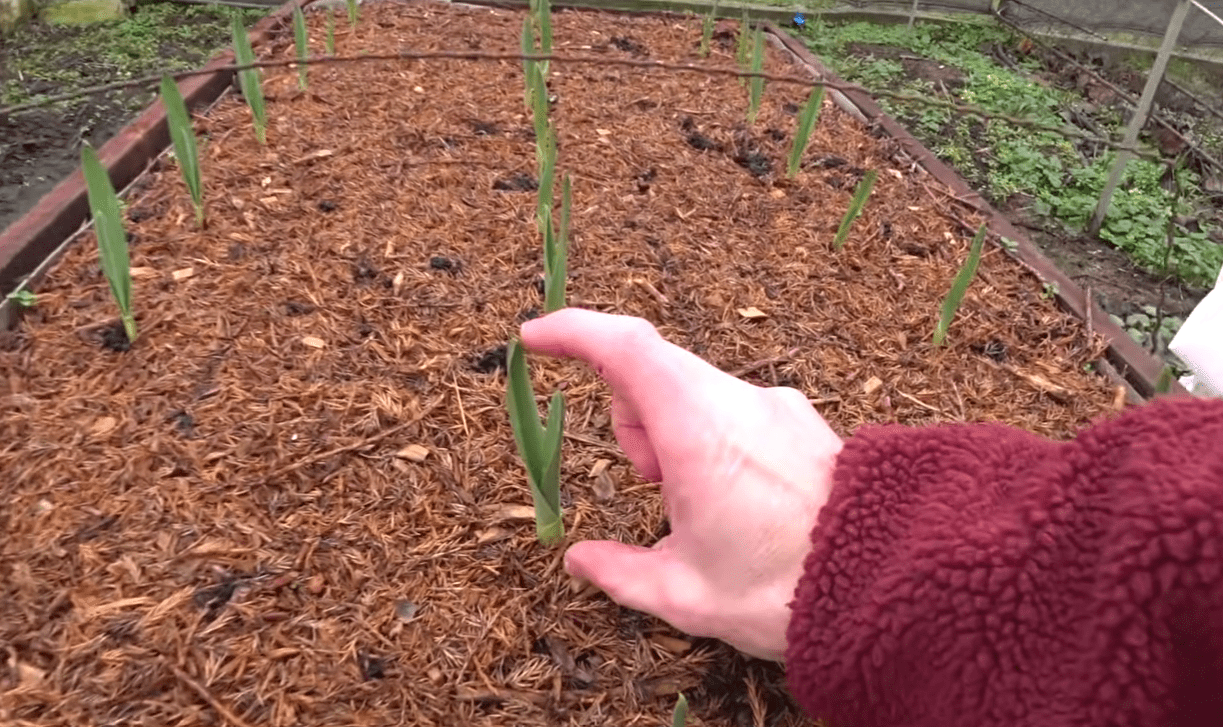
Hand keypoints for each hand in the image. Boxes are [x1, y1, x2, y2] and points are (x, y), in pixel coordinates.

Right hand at [521, 309, 842, 660]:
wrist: (893, 583)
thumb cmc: (784, 591)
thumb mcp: (686, 594)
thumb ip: (620, 571)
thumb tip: (581, 561)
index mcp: (697, 431)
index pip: (624, 348)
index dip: (573, 332)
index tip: (534, 338)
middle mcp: (738, 401)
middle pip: (657, 373)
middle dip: (633, 418)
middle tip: (651, 483)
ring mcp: (775, 406)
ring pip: (696, 391)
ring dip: (673, 432)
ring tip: (700, 503)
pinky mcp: (801, 420)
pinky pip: (735, 407)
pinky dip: (712, 435)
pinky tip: (738, 496)